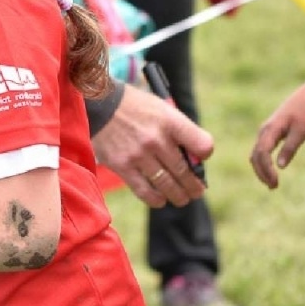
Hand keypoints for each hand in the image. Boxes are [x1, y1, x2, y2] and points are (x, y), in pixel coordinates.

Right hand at [90, 84, 211, 207]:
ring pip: (167, 185)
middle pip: (185, 172)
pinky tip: (161, 199)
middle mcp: (156, 139)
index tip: (200, 159)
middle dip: (194, 186)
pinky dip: (156, 199)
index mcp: (170, 121)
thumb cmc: (136, 108)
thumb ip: (179, 130)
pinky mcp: (122, 166)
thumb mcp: (162, 109)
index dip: (204, 155)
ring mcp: (139, 154)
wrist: (100, 105)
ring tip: (182, 198)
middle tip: (196, 191)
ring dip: (179, 196)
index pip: (202, 145)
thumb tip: (193, 159)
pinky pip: (144, 191)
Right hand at [251, 86, 304, 188]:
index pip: (262, 152)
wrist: (304, 98)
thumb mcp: (302, 131)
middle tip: (274, 187)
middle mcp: (264, 131)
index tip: (276, 181)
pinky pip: (260, 152)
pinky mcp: (267, 135)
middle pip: (255, 155)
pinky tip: (271, 174)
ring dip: (261, 170)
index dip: (266, 168)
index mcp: (271, 129)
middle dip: (262, 173)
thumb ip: (290, 148)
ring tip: (272, 185)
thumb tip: (280, 166)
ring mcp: (264, 133)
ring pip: (255, 155)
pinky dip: (263, 164)